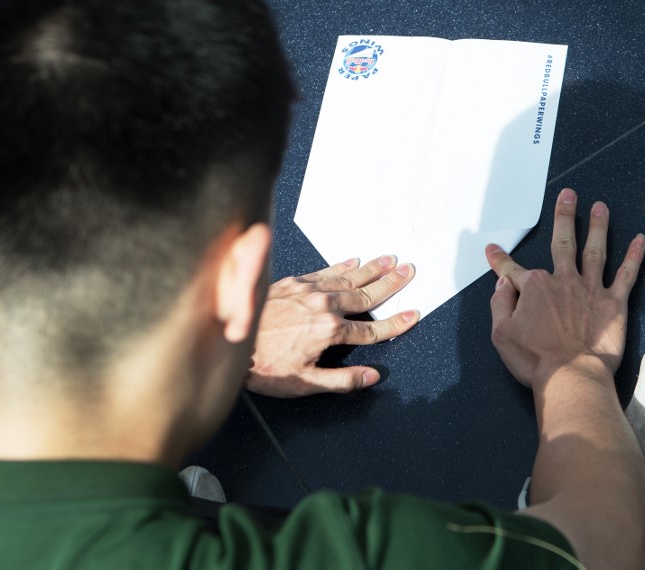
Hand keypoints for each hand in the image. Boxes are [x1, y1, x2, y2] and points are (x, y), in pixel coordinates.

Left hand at [247, 256, 418, 396]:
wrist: (231, 344)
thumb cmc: (264, 368)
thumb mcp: (306, 383)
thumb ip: (342, 380)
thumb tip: (372, 375)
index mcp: (329, 331)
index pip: (372, 329)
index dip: (396, 323)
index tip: (413, 315)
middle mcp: (322, 306)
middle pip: (365, 294)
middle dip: (390, 284)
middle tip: (409, 272)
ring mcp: (307, 291)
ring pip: (348, 278)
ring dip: (371, 269)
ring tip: (390, 260)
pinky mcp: (292, 283)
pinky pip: (324, 271)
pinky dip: (342, 266)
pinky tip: (354, 261)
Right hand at [485, 188, 644, 385]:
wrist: (571, 376)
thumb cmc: (535, 359)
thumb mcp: (501, 333)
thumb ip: (500, 304)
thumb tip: (503, 284)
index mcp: (534, 288)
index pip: (512, 269)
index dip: (500, 260)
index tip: (493, 250)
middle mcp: (563, 281)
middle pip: (562, 243)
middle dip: (564, 216)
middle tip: (569, 196)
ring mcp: (590, 290)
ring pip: (594, 250)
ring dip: (598, 226)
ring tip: (600, 207)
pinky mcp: (614, 305)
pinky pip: (626, 276)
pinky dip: (634, 257)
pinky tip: (640, 240)